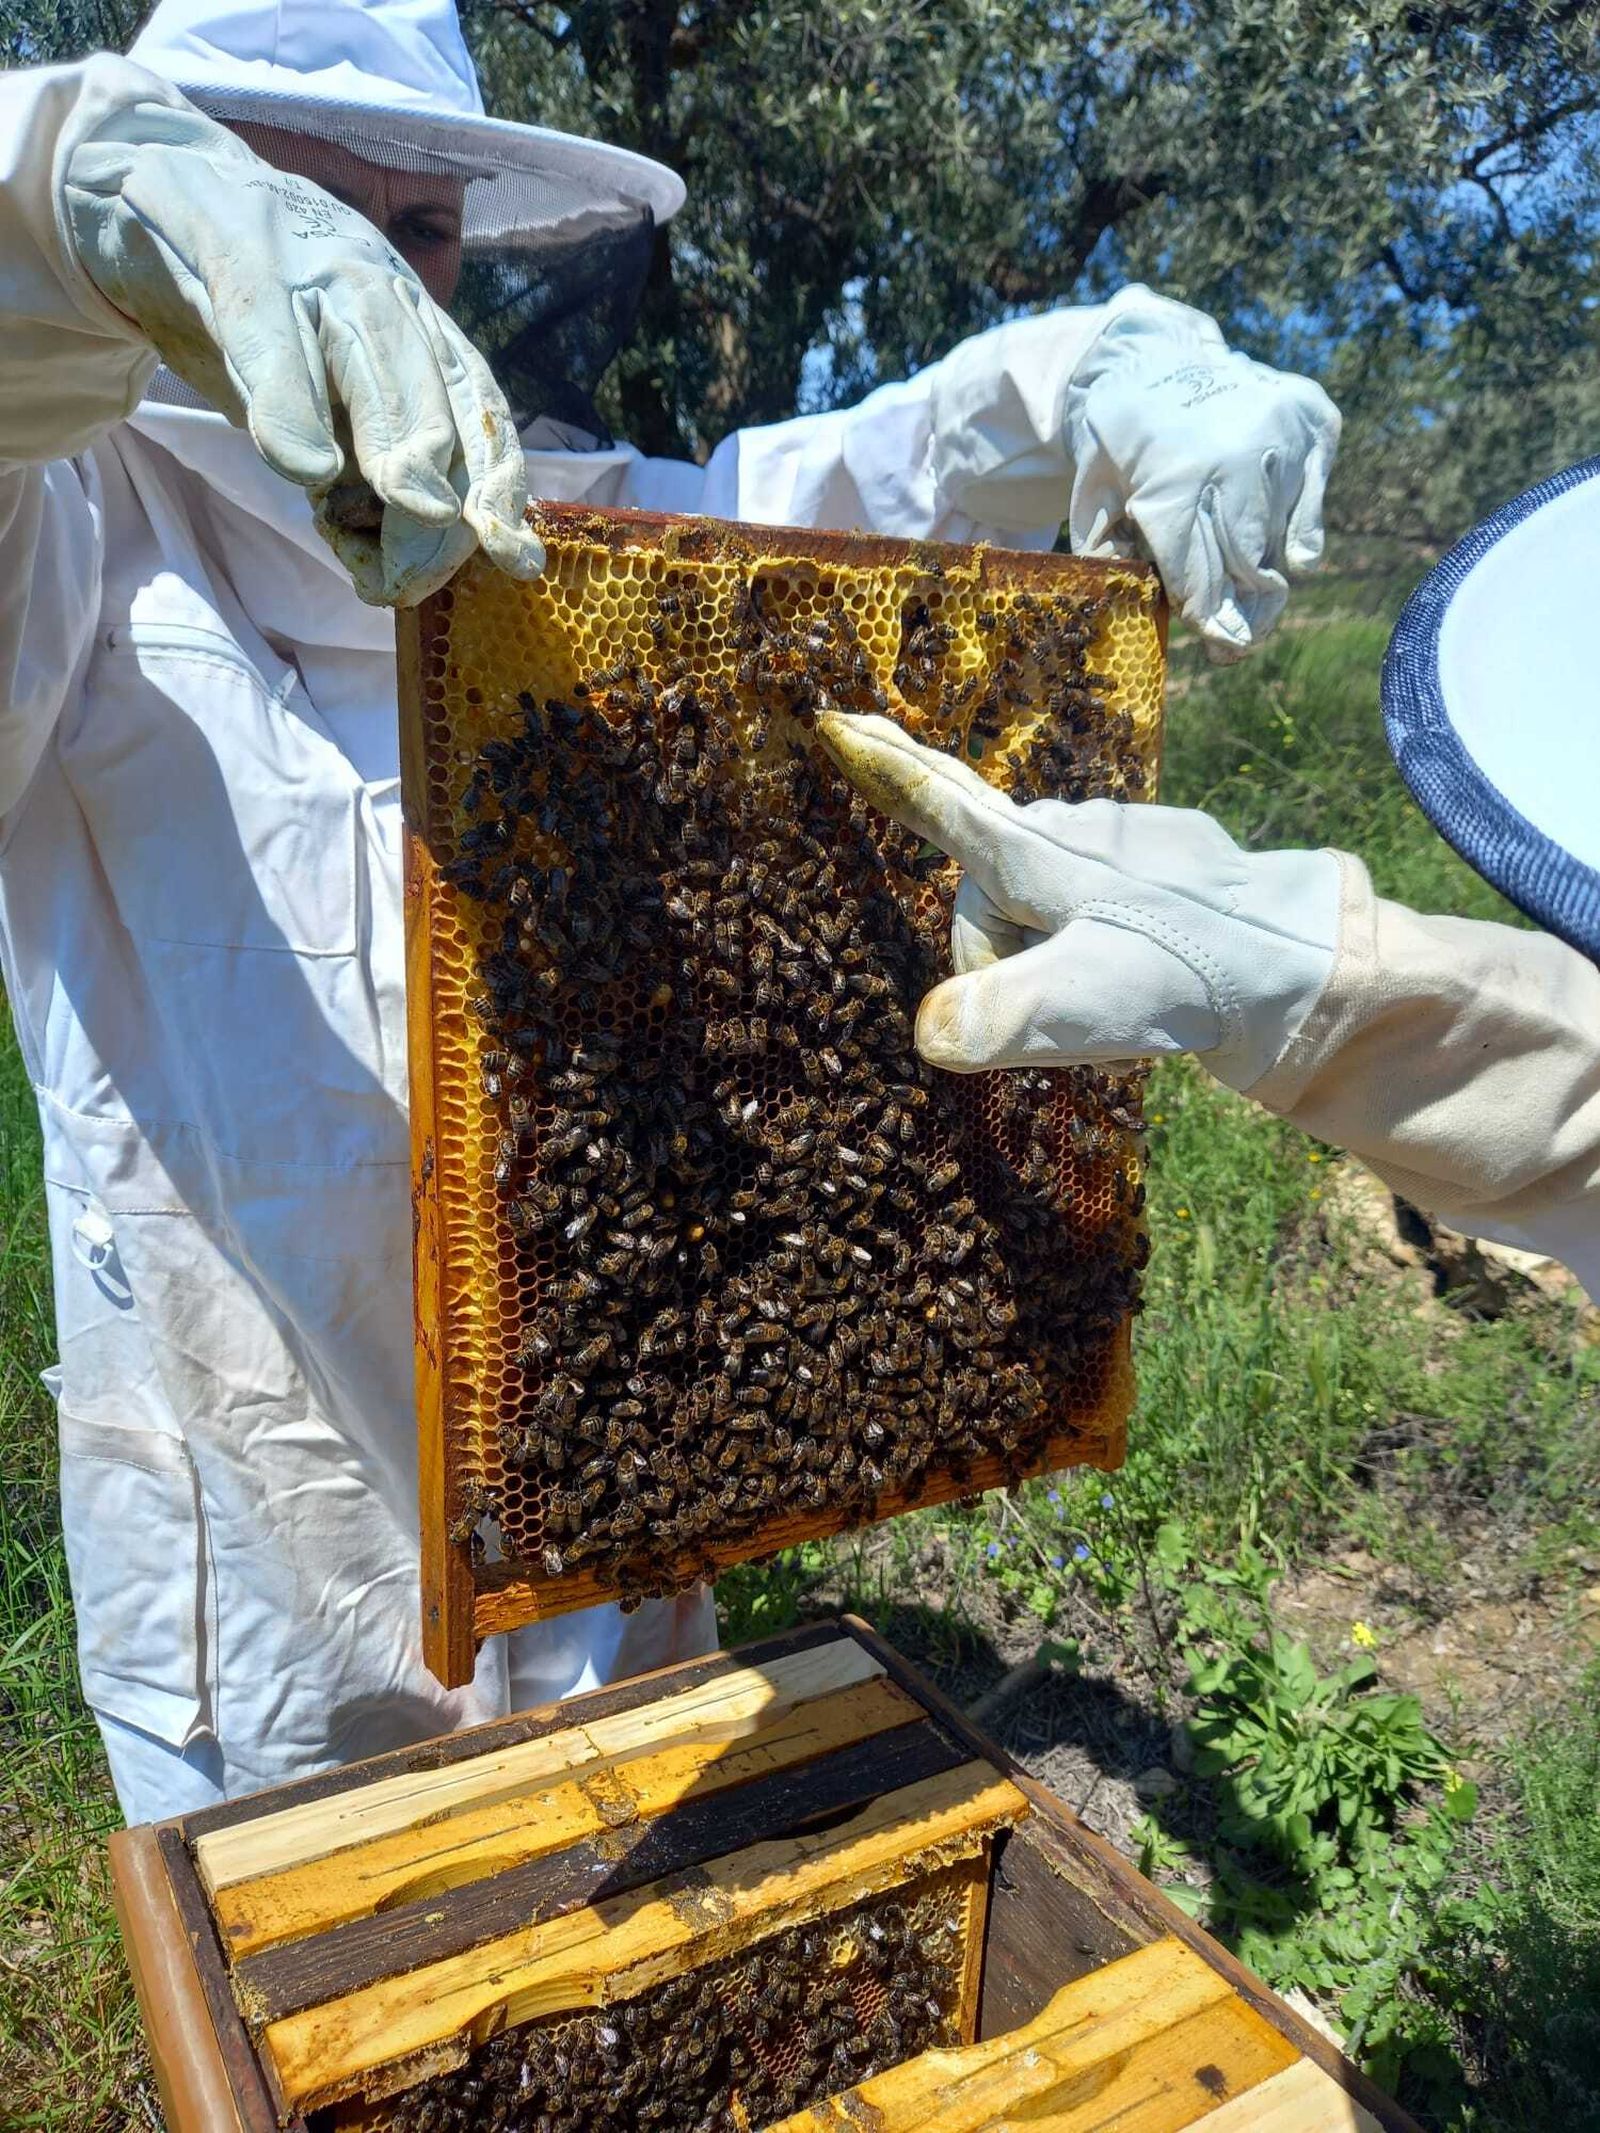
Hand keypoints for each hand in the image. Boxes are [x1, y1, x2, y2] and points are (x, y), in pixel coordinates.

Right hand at [64, 96, 544, 605]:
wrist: (154, 197)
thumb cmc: (258, 317)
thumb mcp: (322, 393)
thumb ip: (358, 460)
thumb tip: (395, 563)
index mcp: (414, 327)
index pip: (478, 411)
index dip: (502, 486)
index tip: (514, 559)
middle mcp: (381, 295)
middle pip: (436, 405)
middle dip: (444, 499)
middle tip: (420, 571)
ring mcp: (315, 273)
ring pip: (374, 367)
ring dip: (399, 452)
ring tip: (417, 513)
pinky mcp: (238, 261)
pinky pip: (272, 340)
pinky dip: (293, 409)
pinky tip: (308, 467)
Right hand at [815, 712, 1339, 1090]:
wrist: (1299, 963)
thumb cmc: (1184, 978)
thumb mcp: (1087, 1006)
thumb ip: (1002, 1015)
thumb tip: (932, 1035)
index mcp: (1035, 856)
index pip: (939, 801)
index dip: (884, 766)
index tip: (835, 718)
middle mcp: (1065, 830)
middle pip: (980, 890)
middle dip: (996, 949)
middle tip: (1059, 991)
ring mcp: (1110, 837)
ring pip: (1030, 900)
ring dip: (1047, 951)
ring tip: (1113, 990)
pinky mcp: (1147, 857)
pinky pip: (1079, 897)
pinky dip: (1085, 937)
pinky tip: (1135, 966)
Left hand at [1066, 310, 1339, 663]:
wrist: (1154, 355)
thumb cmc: (1119, 439)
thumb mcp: (1093, 496)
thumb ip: (1107, 551)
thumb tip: (1132, 605)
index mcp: (1176, 481)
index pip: (1201, 574)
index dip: (1211, 619)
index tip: (1223, 649)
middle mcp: (1238, 457)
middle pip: (1251, 564)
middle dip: (1248, 613)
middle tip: (1240, 643)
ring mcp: (1283, 434)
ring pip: (1284, 536)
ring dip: (1266, 569)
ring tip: (1252, 593)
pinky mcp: (1315, 420)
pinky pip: (1314, 499)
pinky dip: (1299, 531)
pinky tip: (1287, 553)